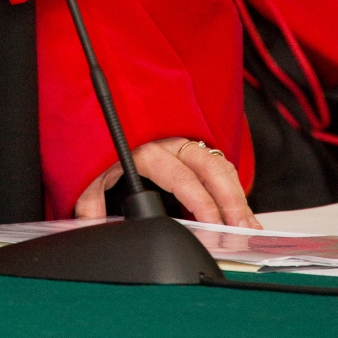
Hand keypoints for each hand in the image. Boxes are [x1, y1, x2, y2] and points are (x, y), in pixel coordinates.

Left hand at [74, 138, 259, 226]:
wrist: (107, 107)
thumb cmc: (100, 138)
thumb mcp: (90, 167)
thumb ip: (90, 197)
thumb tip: (88, 226)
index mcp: (150, 148)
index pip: (182, 178)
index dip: (200, 203)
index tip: (213, 225)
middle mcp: (173, 142)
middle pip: (211, 169)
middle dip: (231, 200)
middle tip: (242, 230)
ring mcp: (186, 143)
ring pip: (220, 166)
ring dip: (237, 196)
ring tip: (249, 226)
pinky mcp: (194, 146)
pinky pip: (220, 165)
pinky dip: (234, 188)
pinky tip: (242, 211)